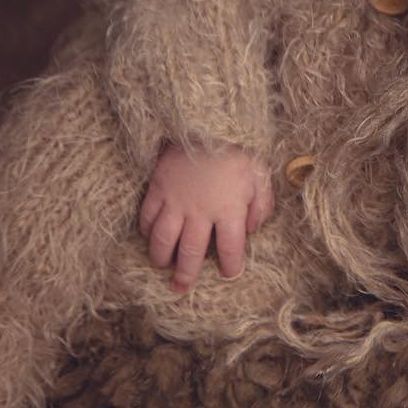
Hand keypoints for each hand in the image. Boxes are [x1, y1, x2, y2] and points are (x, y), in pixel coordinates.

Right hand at [138, 142, 274, 291]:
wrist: (208, 119)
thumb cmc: (239, 147)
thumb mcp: (261, 174)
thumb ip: (261, 205)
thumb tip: (253, 229)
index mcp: (229, 210)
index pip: (231, 249)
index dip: (231, 266)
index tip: (229, 273)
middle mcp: (201, 212)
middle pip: (191, 252)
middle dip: (186, 274)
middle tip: (181, 287)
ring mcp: (176, 200)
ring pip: (163, 239)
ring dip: (160, 257)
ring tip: (160, 266)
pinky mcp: (158, 187)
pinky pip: (147, 216)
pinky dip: (146, 229)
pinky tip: (148, 236)